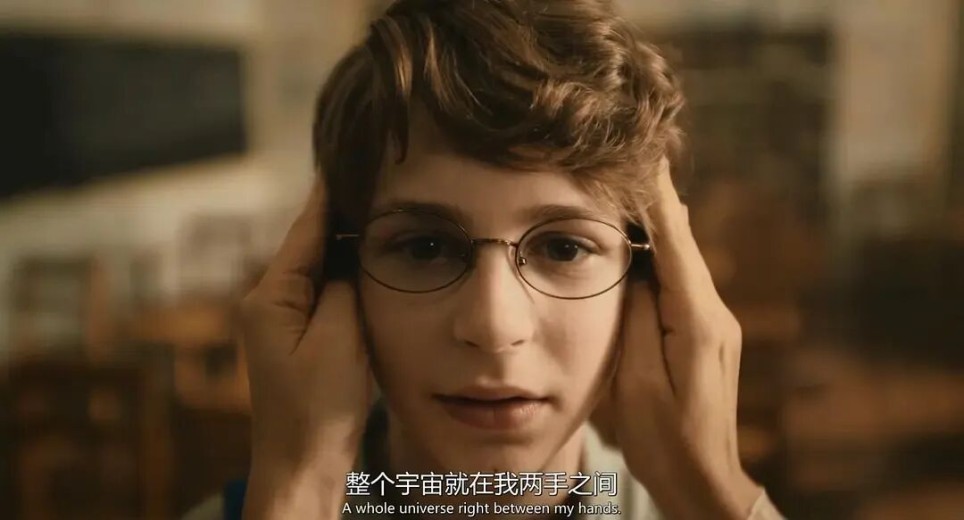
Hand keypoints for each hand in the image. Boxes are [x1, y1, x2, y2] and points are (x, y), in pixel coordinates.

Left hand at [239, 181, 372, 517]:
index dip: (331, 192)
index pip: (307, 229)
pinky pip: (326, 294)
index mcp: (271, 296)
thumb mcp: (338, 338)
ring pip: (321, 268)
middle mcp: (270, 301)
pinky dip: (348, 275)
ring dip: (347, 245)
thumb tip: (348, 250)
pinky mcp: (301, 338)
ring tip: (381, 209)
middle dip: (343, 214)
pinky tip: (372, 263)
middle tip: (379, 178)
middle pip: (312, 244)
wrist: (303, 464)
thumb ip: (343, 285)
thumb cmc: (318, 408)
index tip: (349, 154)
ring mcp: (284, 320)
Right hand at [597, 160, 761, 518]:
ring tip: (634, 183)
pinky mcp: (705, 335)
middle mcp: (714, 314)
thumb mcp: (638, 384)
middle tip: (635, 155)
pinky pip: (680, 282)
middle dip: (657, 199)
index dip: (657, 197)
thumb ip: (636, 321)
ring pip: (682, 261)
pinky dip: (662, 253)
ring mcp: (714, 324)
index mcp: (696, 322)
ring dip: (658, 223)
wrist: (702, 479)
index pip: (675, 243)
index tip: (644, 154)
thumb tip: (636, 271)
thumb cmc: (665, 440)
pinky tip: (645, 238)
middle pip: (682, 243)